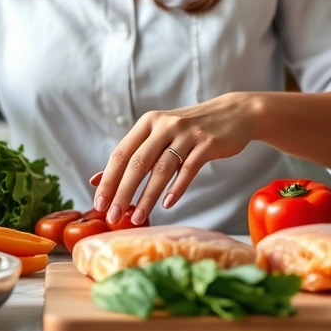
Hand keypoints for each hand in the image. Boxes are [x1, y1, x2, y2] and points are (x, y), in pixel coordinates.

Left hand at [92, 92, 258, 225]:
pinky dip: (177, 188)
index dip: (108, 179)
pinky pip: (189, 169)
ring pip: (161, 168)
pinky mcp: (207, 144)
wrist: (233, 114)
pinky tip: (168, 204)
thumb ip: (131, 155)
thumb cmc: (189, 130)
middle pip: (138, 162)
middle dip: (123, 192)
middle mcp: (164, 125)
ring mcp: (187, 134)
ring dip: (147, 196)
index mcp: (147, 123)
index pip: (120, 154)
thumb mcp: (158, 136)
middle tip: (114, 215)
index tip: (99, 203)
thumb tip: (96, 179)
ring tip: (138, 217)